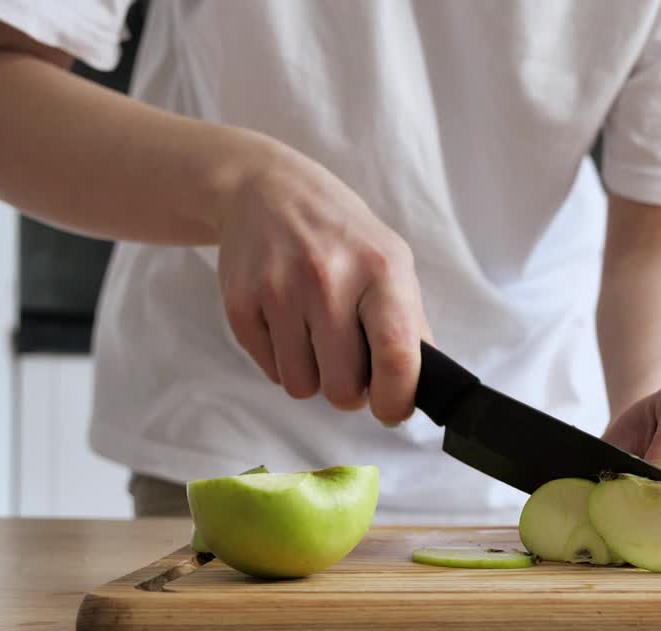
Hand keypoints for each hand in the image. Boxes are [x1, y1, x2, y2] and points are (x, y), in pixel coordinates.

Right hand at [217, 148, 431, 423]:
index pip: (396, 355)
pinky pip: (271, 371)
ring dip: (314, 376)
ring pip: (302, 387)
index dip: (397, 400)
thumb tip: (419, 389)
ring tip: (317, 338)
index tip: (392, 410)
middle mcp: (328, 278)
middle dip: (350, 389)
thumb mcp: (391, 262)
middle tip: (349, 364)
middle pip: (343, 387)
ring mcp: (279, 290)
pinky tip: (289, 323)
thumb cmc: (343, 236)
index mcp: (381, 270)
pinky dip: (284, 360)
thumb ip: (409, 324)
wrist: (268, 190)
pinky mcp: (241, 303)